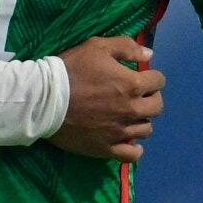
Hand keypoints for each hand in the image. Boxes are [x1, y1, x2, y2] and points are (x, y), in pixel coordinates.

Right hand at [46, 37, 165, 163]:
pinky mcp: (106, 148)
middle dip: (151, 98)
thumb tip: (149, 54)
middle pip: (157, 107)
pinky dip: (135, 149)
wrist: (44, 99)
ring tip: (129, 117)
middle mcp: (131, 110)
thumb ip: (126, 47)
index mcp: (132, 85)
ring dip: (141, 121)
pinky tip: (131, 143)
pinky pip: (131, 155)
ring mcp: (120, 131)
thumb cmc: (71, 69)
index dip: (151, 77)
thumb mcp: (97, 47)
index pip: (158, 81)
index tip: (141, 77)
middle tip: (137, 96)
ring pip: (146, 130)